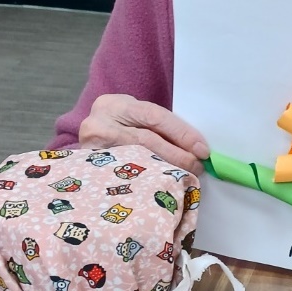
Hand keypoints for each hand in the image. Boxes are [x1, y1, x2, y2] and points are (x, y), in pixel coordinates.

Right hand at [78, 94, 209, 172]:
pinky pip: (124, 179)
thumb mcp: (133, 114)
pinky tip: (162, 185)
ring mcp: (90, 150)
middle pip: (146, 142)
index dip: (181, 133)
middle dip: (177, 155)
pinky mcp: (89, 172)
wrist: (89, 134)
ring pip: (136, 162)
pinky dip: (147, 181)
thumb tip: (195, 145)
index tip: (202, 149)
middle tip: (198, 167)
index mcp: (115, 105)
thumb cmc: (120, 123)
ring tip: (185, 177)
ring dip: (165, 170)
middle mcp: (98, 125)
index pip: (155, 117)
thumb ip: (157, 124)